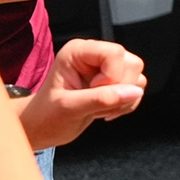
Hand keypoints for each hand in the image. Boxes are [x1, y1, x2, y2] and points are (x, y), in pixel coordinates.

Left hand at [19, 39, 146, 149]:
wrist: (42, 128)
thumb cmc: (47, 116)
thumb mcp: (69, 108)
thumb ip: (101, 98)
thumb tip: (135, 92)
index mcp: (79, 51)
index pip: (114, 53)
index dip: (111, 77)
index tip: (93, 92)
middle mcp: (95, 55)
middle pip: (131, 63)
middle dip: (120, 89)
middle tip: (96, 104)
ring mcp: (106, 68)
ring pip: (137, 76)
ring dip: (123, 99)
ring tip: (99, 109)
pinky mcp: (115, 82)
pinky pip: (136, 89)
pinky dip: (126, 104)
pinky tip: (106, 111)